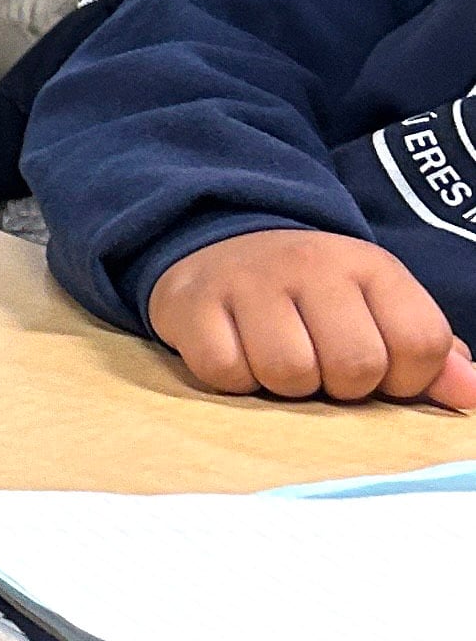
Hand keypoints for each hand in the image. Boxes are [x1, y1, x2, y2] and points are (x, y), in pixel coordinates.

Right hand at [143, 230, 475, 407]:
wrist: (216, 245)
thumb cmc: (310, 295)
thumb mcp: (376, 307)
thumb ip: (429, 353)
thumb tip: (470, 395)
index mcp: (369, 266)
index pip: (419, 343)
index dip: (407, 380)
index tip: (381, 375)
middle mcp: (311, 264)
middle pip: (355, 365)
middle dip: (341, 388)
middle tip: (322, 370)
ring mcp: (248, 280)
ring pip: (288, 373)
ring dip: (284, 388)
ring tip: (278, 363)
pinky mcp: (192, 303)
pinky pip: (225, 372)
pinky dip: (233, 380)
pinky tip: (236, 355)